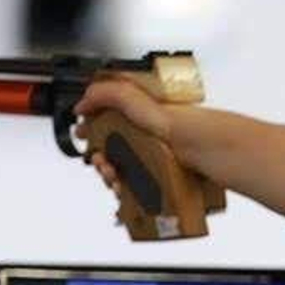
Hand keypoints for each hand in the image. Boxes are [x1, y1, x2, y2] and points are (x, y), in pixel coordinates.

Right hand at [73, 79, 202, 198]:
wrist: (203, 147)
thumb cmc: (179, 120)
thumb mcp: (131, 95)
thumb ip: (102, 94)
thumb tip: (81, 104)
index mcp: (138, 112)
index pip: (106, 119)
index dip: (92, 128)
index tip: (84, 135)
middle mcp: (145, 134)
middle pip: (110, 149)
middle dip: (99, 157)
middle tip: (101, 160)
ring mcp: (152, 156)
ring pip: (121, 170)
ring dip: (109, 175)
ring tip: (113, 175)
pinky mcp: (160, 177)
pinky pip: (136, 186)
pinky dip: (125, 189)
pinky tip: (124, 188)